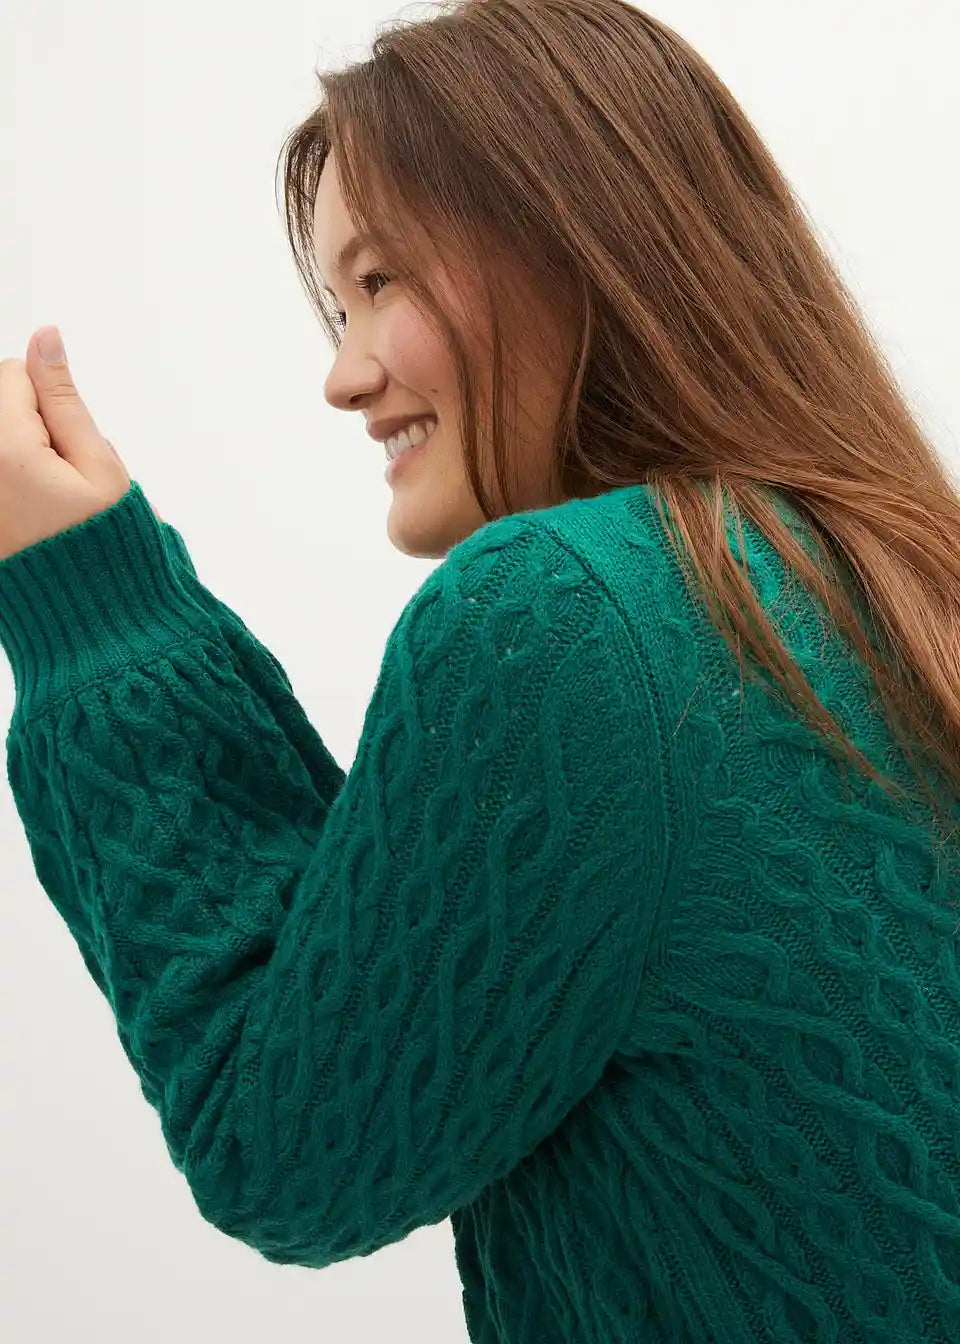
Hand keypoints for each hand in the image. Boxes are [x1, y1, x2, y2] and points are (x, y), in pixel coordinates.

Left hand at [0, 326, 160, 564]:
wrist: (88, 625)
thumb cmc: (101, 555)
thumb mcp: (102, 468)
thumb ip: (66, 400)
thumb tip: (46, 338)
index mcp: (4, 449)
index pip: (14, 374)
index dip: (53, 403)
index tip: (71, 447)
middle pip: (1, 408)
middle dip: (32, 428)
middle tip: (62, 479)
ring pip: (3, 443)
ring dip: (21, 458)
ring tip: (47, 503)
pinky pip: (4, 476)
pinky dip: (16, 486)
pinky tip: (33, 519)